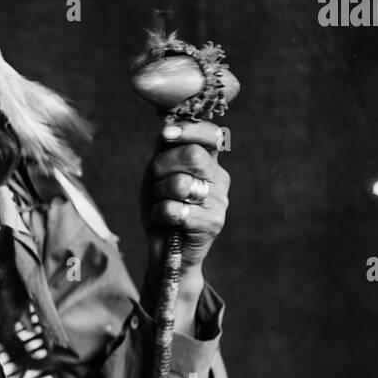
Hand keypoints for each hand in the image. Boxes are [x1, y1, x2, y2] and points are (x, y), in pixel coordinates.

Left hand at [141, 119, 230, 279]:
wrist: (165, 248)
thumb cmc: (162, 205)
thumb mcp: (159, 171)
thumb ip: (166, 148)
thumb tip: (168, 128)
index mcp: (209, 161)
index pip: (211, 135)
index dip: (189, 130)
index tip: (166, 135)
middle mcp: (219, 178)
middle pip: (193, 155)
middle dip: (164, 165)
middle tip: (158, 180)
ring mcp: (219, 201)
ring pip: (180, 183)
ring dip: (160, 193)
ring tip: (164, 204)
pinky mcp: (213, 223)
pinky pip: (175, 209)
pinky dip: (160, 214)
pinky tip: (166, 221)